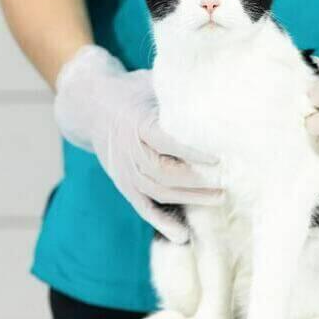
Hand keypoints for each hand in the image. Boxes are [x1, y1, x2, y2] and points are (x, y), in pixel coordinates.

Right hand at [54, 46, 221, 241]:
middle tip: (227, 182)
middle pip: (163, 172)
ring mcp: (124, 171)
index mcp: (136, 122)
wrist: (91, 106)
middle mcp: (128, 150)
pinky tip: (183, 236)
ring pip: (157, 192)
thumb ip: (177, 91)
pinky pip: (143, 207)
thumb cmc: (132, 91)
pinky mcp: (123, 184)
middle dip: (196, 181)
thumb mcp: (150, 83)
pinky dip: (162, 223)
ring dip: (189, 199)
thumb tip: (216, 87)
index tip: (218, 157)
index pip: (165, 141)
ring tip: (220, 198)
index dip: (191, 152)